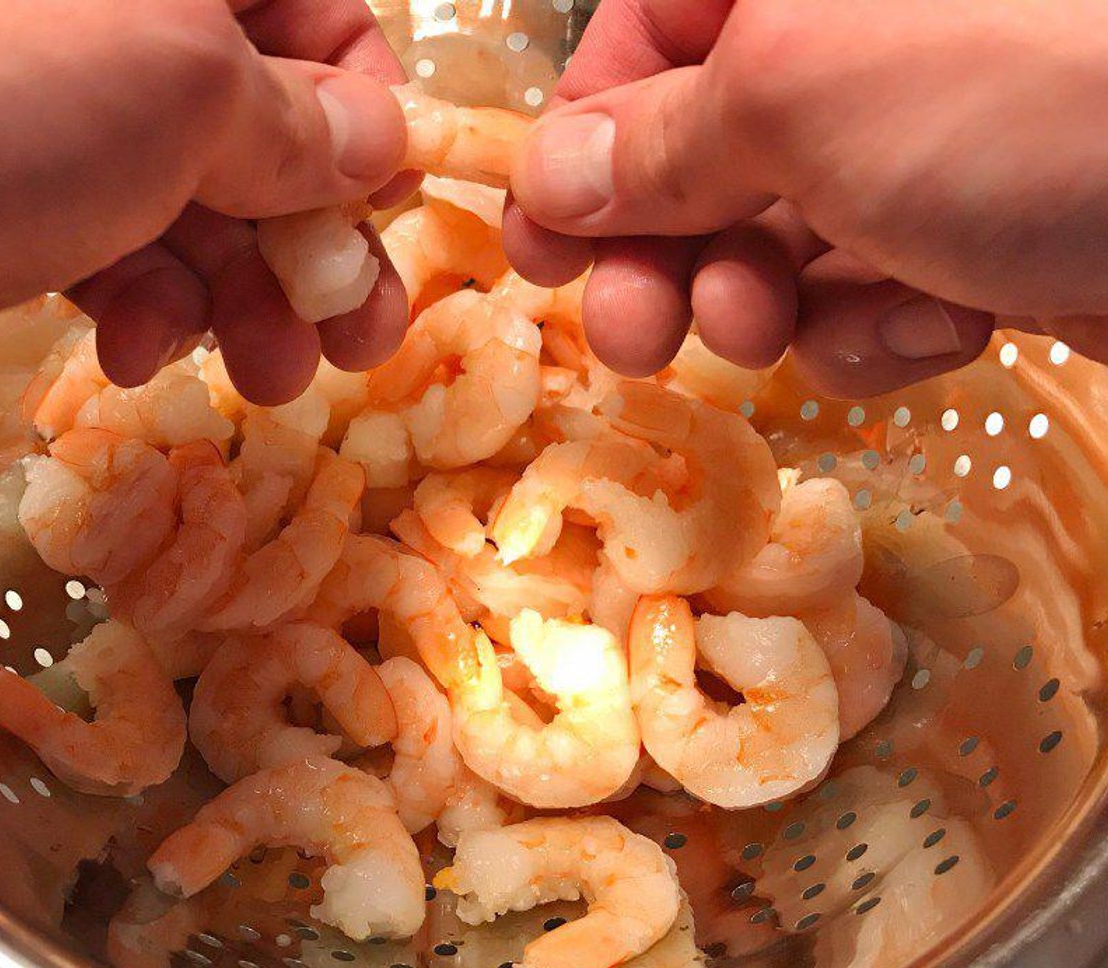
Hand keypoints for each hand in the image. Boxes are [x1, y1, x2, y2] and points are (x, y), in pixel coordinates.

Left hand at [0, 0, 412, 441]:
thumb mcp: (175, 94)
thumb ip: (294, 118)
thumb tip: (369, 137)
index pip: (314, 4)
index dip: (359, 116)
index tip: (374, 222)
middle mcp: (97, 8)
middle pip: (254, 115)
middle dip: (309, 237)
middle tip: (346, 349)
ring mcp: (31, 95)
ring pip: (184, 194)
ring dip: (237, 294)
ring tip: (263, 379)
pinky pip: (100, 237)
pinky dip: (138, 302)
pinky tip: (132, 352)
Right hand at [505, 0, 1107, 394]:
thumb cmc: (1013, 91)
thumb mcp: (790, 98)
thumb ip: (652, 145)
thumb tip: (548, 176)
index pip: (637, 48)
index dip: (580, 156)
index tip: (542, 255)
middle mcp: (857, 45)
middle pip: (700, 161)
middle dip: (668, 257)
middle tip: (642, 334)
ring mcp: (926, 142)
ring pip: (780, 246)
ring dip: (768, 305)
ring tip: (782, 323)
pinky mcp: (984, 235)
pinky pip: (877, 296)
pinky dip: (884, 329)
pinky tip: (935, 324)